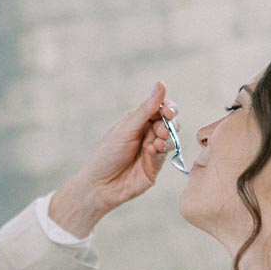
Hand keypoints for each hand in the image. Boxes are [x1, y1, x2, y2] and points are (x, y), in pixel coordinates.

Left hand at [50, 83, 177, 236]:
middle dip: (169, 124)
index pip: (161, 108)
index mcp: (138, 121)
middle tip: (162, 130)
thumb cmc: (107, 154)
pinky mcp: (155, 166)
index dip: (169, 108)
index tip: (169, 112)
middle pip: (170, 122)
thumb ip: (147, 108)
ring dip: (166, 137)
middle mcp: (147, 134)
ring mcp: (152, 150)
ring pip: (171, 138)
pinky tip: (152, 151)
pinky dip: (161, 150)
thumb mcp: (126, 128)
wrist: (99, 185)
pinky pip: (166, 154)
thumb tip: (162, 83)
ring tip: (156, 142)